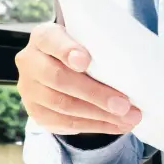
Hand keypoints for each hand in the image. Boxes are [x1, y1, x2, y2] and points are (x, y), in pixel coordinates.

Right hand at [15, 23, 141, 134]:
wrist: (63, 70)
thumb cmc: (84, 51)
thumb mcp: (88, 41)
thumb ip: (99, 48)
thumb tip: (133, 69)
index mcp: (43, 37)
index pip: (50, 40)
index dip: (67, 51)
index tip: (85, 61)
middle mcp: (30, 61)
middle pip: (60, 79)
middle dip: (96, 94)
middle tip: (124, 105)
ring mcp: (30, 89)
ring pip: (64, 106)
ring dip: (100, 115)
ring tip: (129, 118)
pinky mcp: (37, 113)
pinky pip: (67, 123)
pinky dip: (96, 126)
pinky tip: (118, 125)